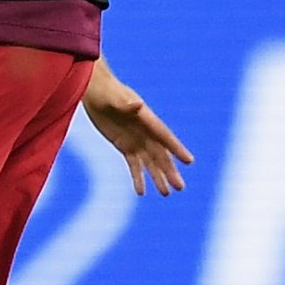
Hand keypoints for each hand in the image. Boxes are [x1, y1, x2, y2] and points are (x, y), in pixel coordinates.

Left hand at [82, 58, 192, 196]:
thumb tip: (137, 105)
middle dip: (169, 171)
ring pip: (149, 162)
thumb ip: (126, 103)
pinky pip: (133, 164)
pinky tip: (140, 192)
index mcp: (147, 119)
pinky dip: (137, 177)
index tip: (189, 161)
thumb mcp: (115, 97)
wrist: (96, 90)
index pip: (165, 136)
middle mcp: (145, 132)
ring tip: (166, 194)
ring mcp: (136, 140)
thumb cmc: (106, 90)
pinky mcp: (124, 145)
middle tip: (180, 187)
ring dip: (157, 177)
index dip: (176, 149)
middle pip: (160, 154)